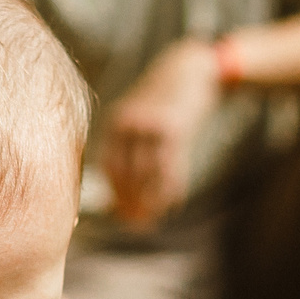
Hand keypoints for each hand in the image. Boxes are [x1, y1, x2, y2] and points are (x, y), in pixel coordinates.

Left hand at [100, 37, 221, 228]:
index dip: (115, 195)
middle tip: (136, 226)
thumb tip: (117, 192)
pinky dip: (171, 191)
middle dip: (131, 204)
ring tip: (152, 221)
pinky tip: (172, 205)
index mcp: (116, 123)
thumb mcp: (137, 118)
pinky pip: (171, 169)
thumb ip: (127, 148)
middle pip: (128, 174)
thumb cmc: (162, 102)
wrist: (189, 72)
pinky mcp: (175, 130)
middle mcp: (130, 124)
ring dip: (151, 203)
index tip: (121, 216)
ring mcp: (152, 126)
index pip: (110, 167)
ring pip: (149, 176)